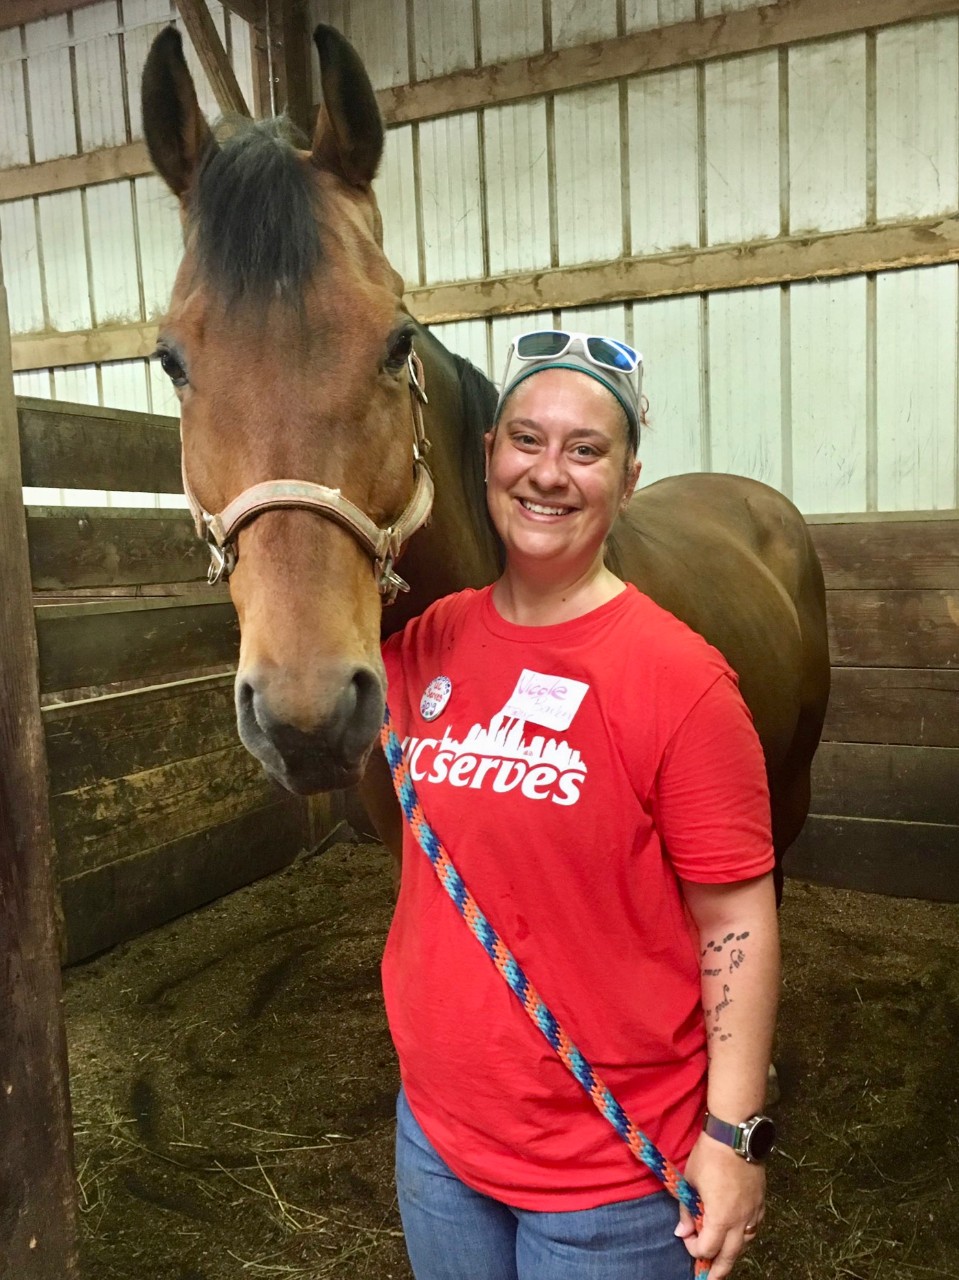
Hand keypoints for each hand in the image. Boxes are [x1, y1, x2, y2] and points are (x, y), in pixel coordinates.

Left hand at [675, 1132, 765, 1278]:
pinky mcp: (761, 1201)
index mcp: (721, 1218)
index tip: (685, 1238)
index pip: (708, 1248)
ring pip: (746, 1243)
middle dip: (718, 1269)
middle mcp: (741, 1220)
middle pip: (730, 1255)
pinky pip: (755, 1227)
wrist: (735, 1134)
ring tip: (723, 1258)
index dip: (694, 1249)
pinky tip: (739, 1234)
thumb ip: (687, 1210)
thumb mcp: (690, 1181)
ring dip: (733, 1252)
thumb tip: (682, 1232)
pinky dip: (745, 1235)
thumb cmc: (709, 1156)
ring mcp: (754, 1211)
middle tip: (709, 1279)